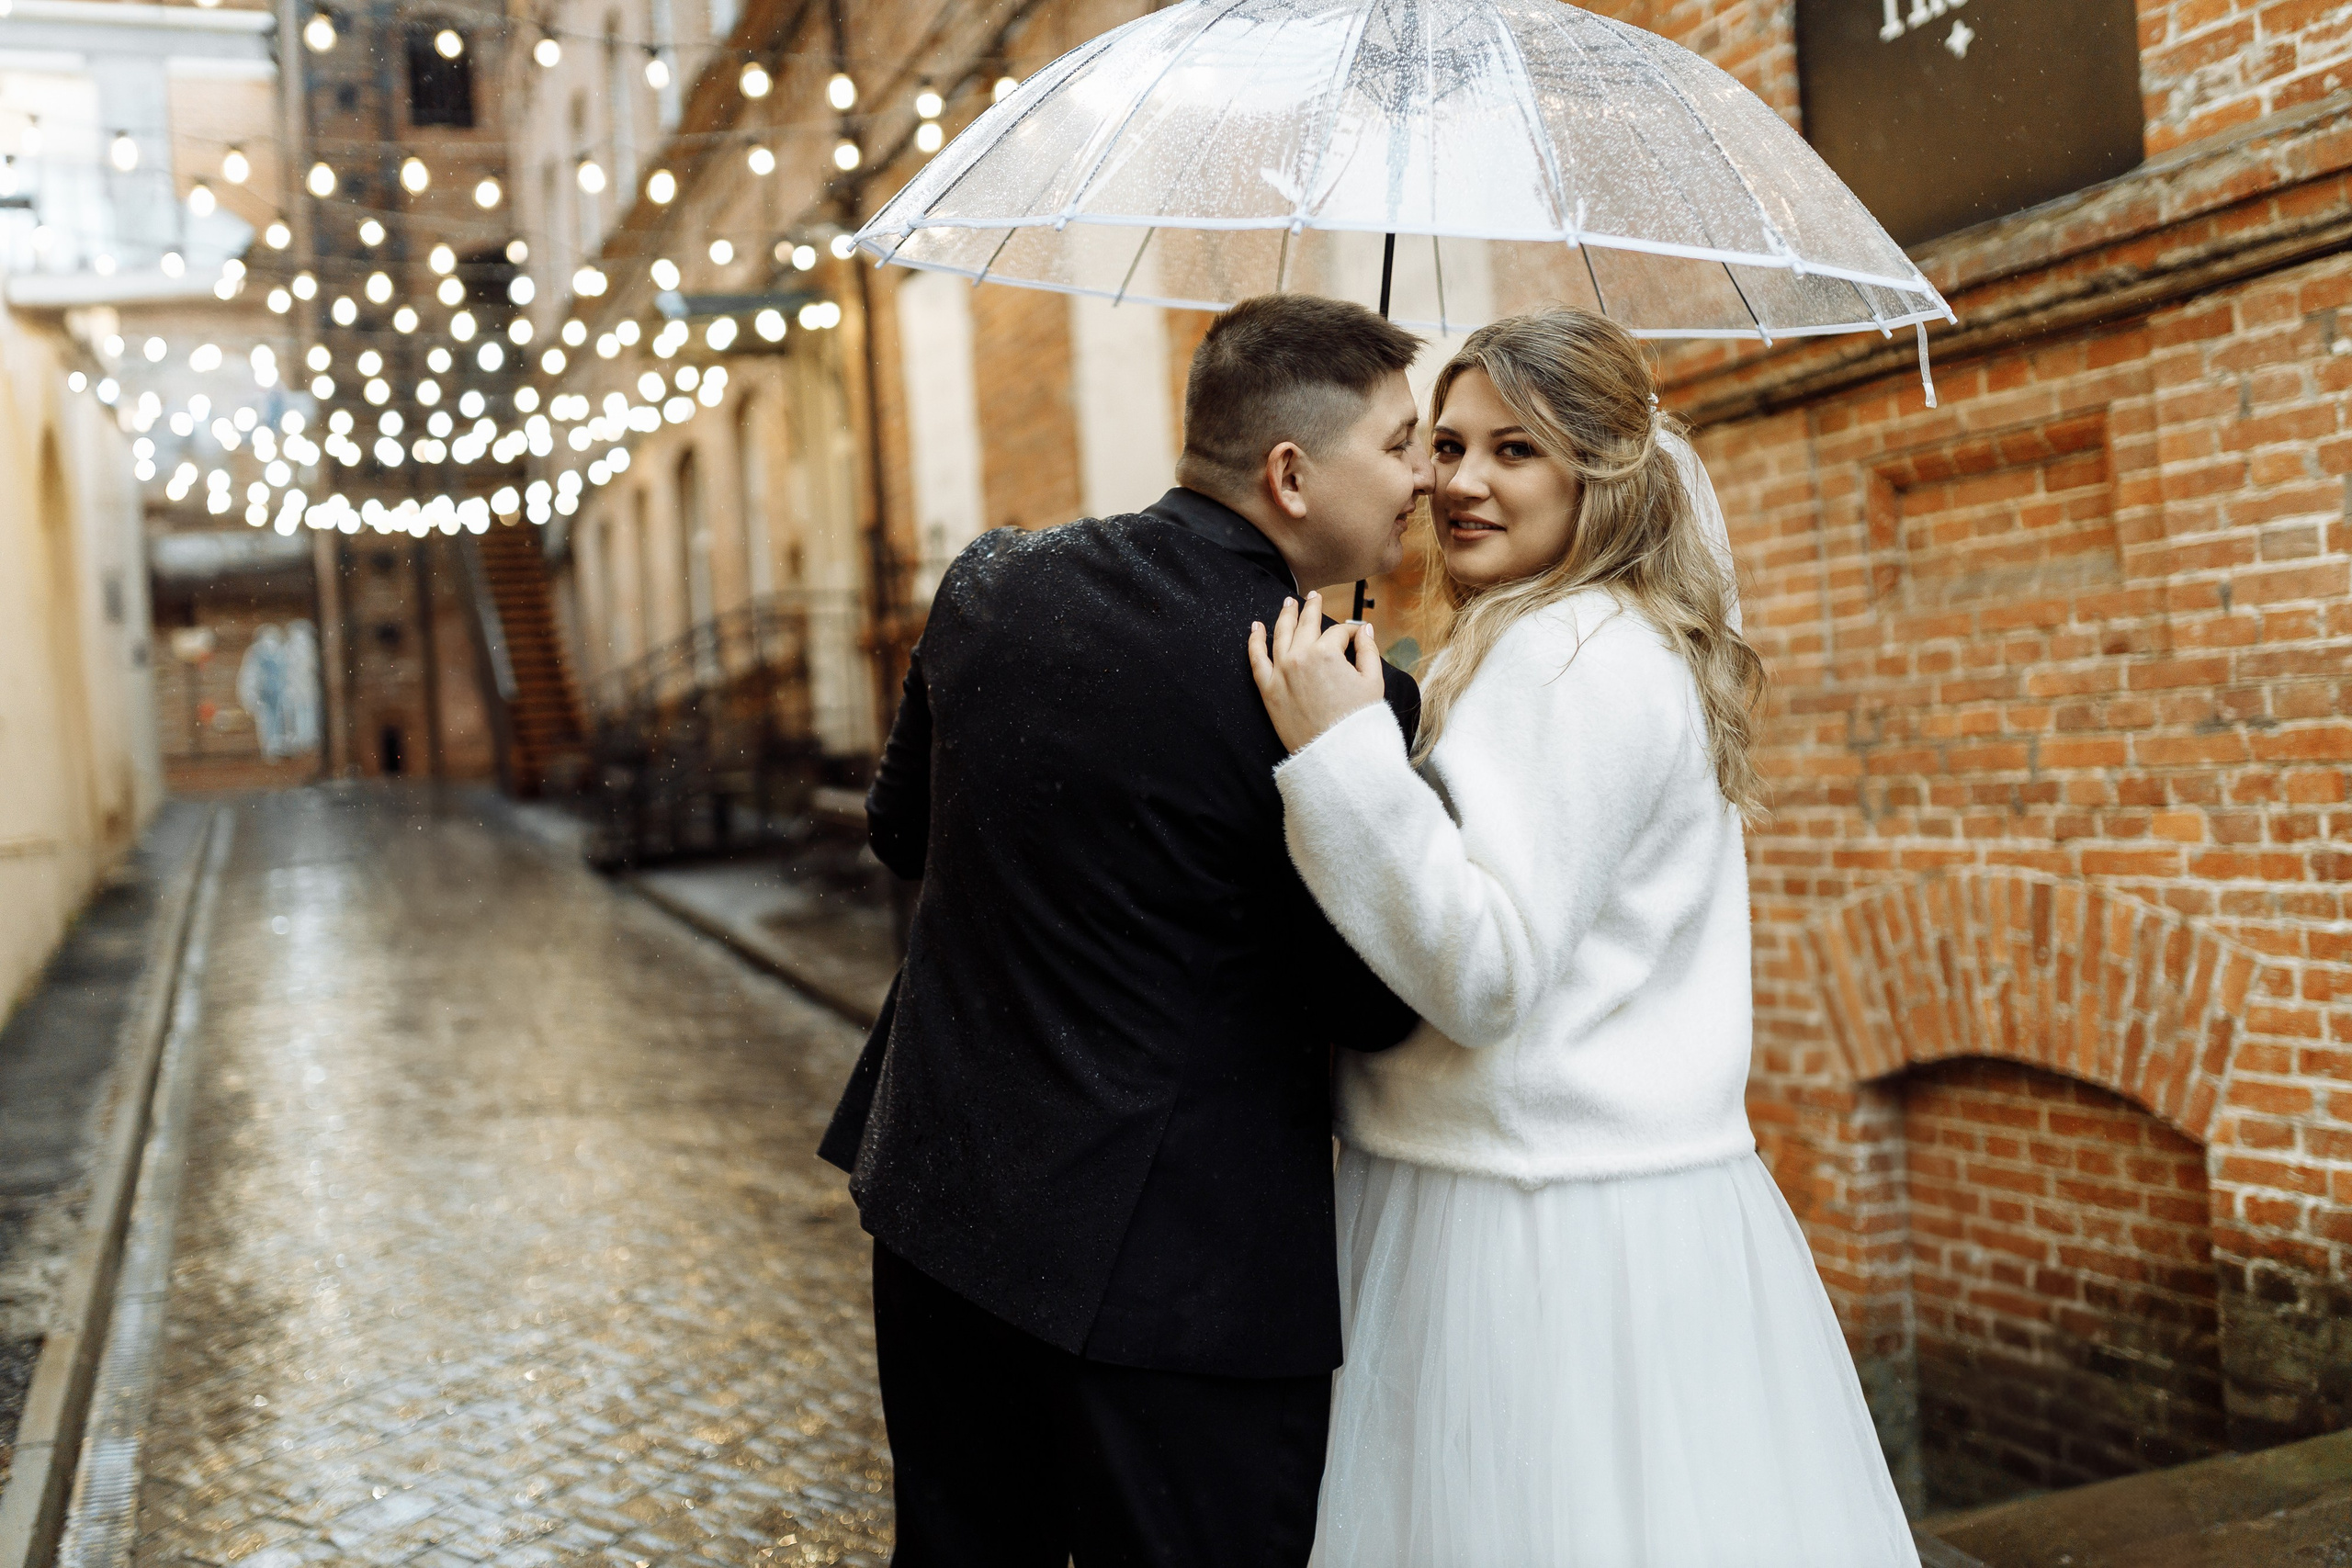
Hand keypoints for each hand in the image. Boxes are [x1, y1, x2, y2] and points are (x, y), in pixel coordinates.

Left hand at [1247, 591, 1386, 753]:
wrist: (1335, 754)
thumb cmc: (1357, 721)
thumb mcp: (1373, 683)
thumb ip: (1368, 651)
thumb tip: (1364, 630)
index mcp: (1327, 653)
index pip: (1339, 633)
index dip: (1351, 633)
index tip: (1356, 636)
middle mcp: (1300, 656)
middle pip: (1306, 624)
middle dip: (1312, 608)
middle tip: (1313, 597)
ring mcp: (1281, 672)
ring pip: (1280, 634)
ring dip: (1284, 615)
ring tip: (1288, 603)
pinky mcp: (1268, 690)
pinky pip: (1256, 659)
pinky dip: (1254, 641)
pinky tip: (1255, 627)